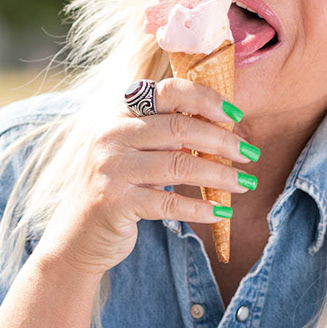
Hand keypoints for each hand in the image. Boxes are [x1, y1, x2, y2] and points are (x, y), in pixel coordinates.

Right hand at [30, 79, 254, 278]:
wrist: (77, 235)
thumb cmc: (117, 188)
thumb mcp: (135, 152)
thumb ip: (165, 134)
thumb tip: (221, 126)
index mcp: (118, 113)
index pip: (168, 91)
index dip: (207, 100)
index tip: (236, 114)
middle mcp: (110, 135)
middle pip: (179, 128)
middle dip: (223, 140)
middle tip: (249, 153)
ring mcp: (110, 169)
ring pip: (180, 165)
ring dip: (220, 175)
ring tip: (244, 183)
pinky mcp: (115, 203)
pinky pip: (169, 203)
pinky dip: (201, 208)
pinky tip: (221, 212)